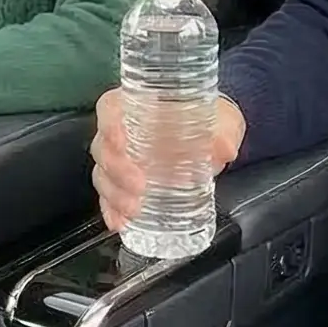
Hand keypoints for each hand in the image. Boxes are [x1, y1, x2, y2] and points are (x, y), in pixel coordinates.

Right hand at [91, 87, 244, 232]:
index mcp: (137, 104)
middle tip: (140, 186)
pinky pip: (109, 197)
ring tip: (134, 209)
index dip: (110, 125)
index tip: (121, 142)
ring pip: (103, 175)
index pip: (110, 108)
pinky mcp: (125, 182)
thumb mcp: (222, 118)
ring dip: (115, 194)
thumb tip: (224, 149)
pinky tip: (120, 222)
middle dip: (117, 170)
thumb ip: (224, 131)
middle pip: (104, 148)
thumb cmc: (209, 119)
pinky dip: (112, 210)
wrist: (213, 137)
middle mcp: (122, 130)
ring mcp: (121, 158)